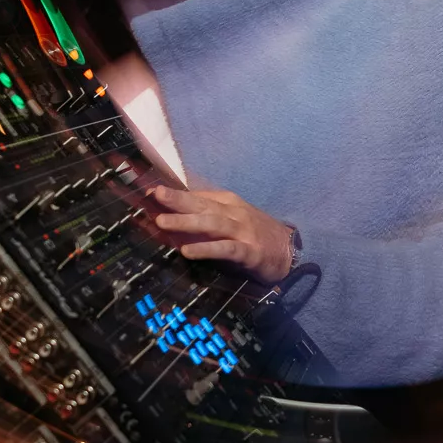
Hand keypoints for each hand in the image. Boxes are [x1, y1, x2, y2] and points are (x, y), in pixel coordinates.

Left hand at [149, 185, 293, 282]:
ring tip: (163, 222)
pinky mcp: (249, 252)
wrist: (290, 251)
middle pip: (203, 204)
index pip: (199, 195)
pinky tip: (188, 251)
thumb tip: (175, 214)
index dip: (176, 193)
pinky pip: (224, 249)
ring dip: (186, 222)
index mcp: (229, 203)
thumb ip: (208, 216)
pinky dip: (206, 249)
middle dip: (178, 199)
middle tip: (156, 196)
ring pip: (212, 223)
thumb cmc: (256, 234)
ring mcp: (242, 231)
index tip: (152, 191)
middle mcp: (234, 213)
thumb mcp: (233, 219)